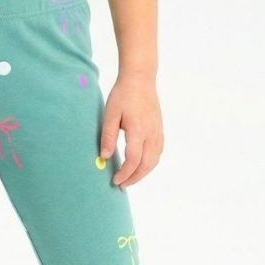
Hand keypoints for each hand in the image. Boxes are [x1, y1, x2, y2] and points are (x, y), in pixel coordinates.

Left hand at [100, 72, 164, 187]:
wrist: (140, 79)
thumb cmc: (123, 95)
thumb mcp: (110, 115)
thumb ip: (107, 137)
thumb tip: (104, 157)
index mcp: (138, 130)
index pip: (133, 160)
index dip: (124, 173)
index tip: (115, 180)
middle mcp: (151, 134)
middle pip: (146, 164)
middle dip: (134, 178)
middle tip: (121, 185)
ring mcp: (158, 132)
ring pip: (154, 160)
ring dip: (143, 173)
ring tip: (130, 178)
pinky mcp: (159, 130)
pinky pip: (158, 152)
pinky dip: (150, 163)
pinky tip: (141, 165)